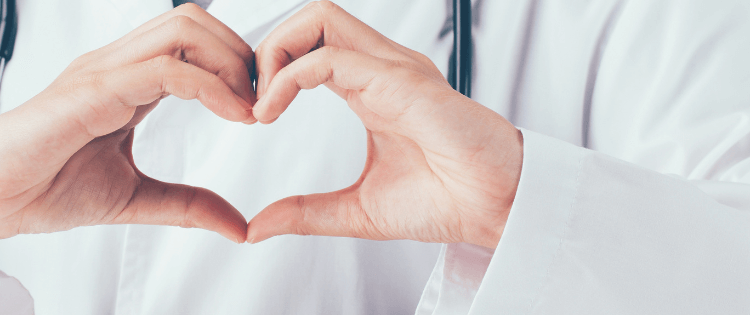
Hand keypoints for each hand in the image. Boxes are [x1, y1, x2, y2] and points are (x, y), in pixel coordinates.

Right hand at [0, 4, 256, 266]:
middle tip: (261, 102)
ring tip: (248, 108)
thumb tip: (237, 225)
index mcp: (125, 82)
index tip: (258, 111)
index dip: (235, 69)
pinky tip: (230, 115)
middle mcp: (116, 66)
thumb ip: (187, 205)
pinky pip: (164, 68)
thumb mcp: (134, 198)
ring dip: (230, 63)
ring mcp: (103, 71)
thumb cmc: (38, 188)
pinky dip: (210, 86)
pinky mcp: (93, 89)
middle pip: (193, 21)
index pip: (193, 44)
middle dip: (240, 54)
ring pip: (183, 29)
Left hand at [245, 1, 522, 248]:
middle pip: (312, 17)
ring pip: (320, 18)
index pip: (312, 45)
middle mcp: (381, 68)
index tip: (253, 115)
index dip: (271, 70)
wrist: (498, 209)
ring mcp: (392, 69)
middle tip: (251, 101)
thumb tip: (259, 225)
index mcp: (372, 87)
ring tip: (261, 103)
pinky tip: (272, 111)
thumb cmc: (449, 200)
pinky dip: (289, 77)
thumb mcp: (357, 210)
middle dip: (267, 49)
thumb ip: (307, 213)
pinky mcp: (401, 82)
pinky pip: (331, 57)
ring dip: (275, 53)